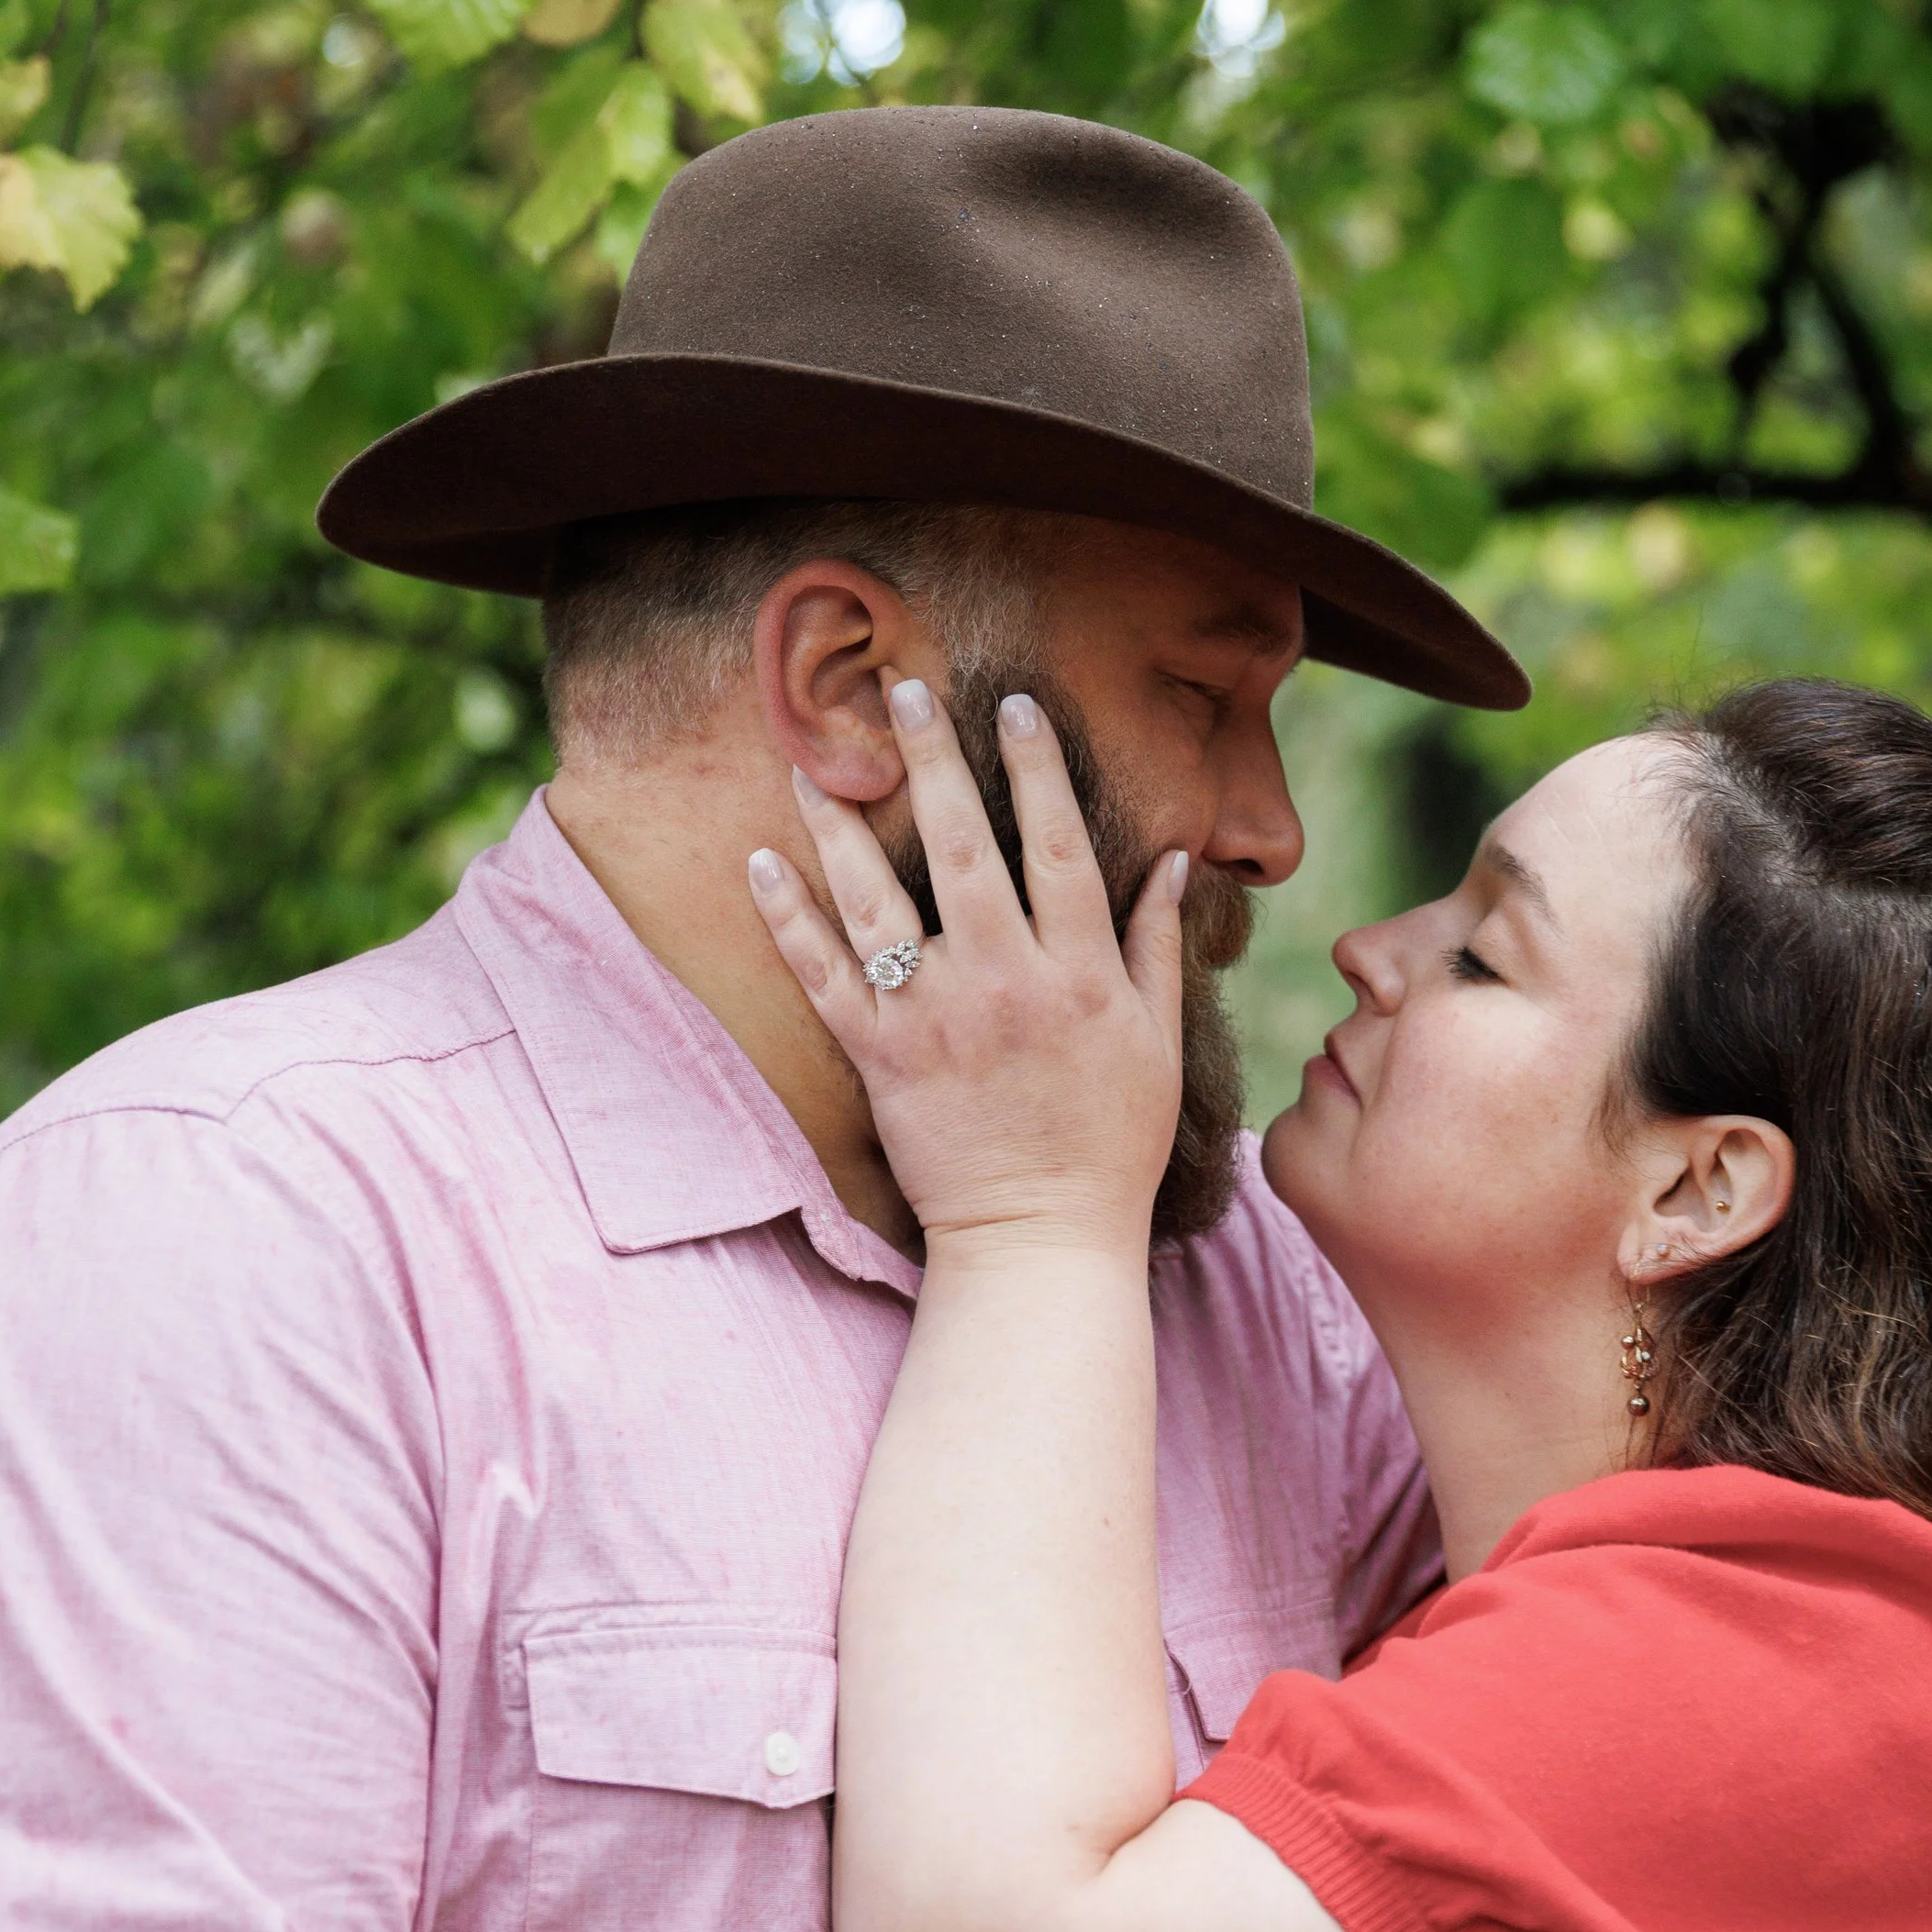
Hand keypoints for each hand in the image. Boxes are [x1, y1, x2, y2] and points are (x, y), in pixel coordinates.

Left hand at [747, 678, 1183, 1248]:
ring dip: (837, 824)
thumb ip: (1158, 946)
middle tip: (899, 692)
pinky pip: (824, 977)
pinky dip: (788, 920)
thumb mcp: (1158, 1042)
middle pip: (962, 848)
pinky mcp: (881, 1059)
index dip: (1037, 769)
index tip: (1014, 705)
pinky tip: (759, 863)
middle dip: (932, 761)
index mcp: (1081, 974)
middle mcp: (1005, 983)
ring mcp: (937, 1019)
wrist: (1041, 1239)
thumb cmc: (1110, 1145)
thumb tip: (1172, 858)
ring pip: (877, 900)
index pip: (1058, 846)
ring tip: (808, 760)